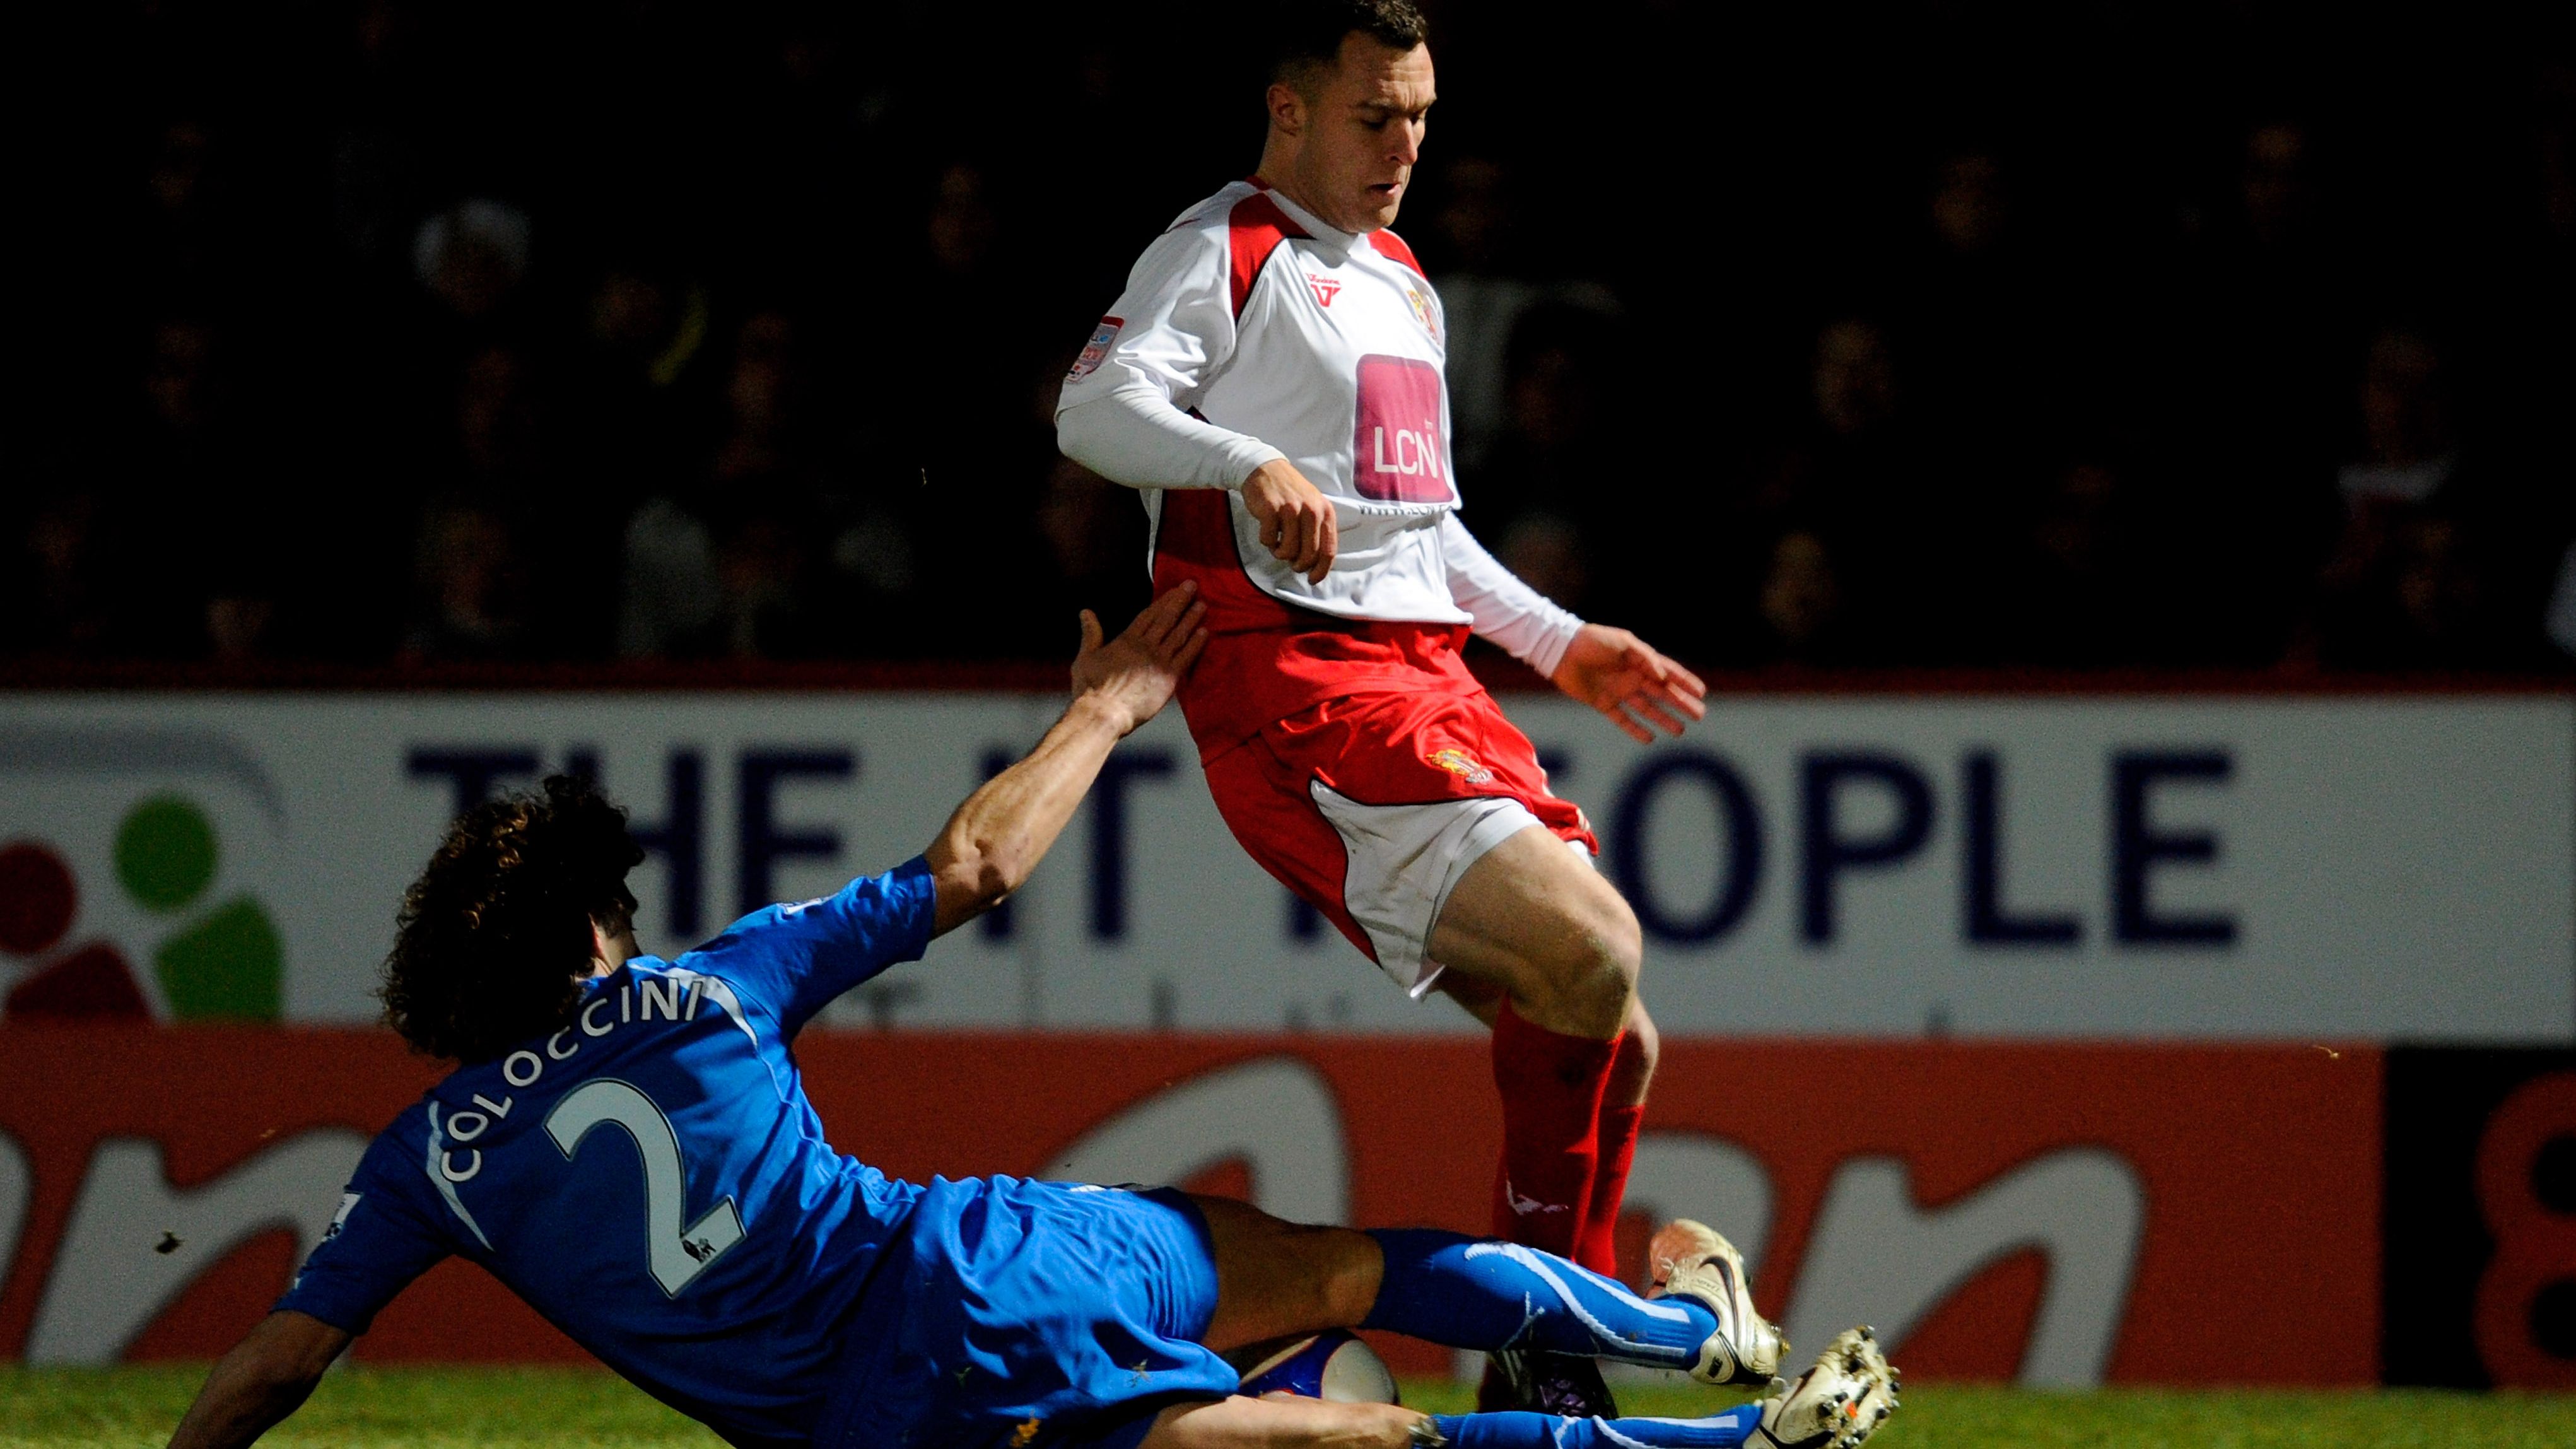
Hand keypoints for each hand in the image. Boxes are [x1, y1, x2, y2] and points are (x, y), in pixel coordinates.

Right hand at [1071, 581, 1208, 734]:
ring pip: (1179, 634)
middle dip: (1180, 601)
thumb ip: (1091, 633)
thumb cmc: (1090, 688)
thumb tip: (1086, 612)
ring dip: (1192, 618)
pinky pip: (1187, 657)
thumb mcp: (1086, 656)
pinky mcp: (1169, 679)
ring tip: (1202, 605)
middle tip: (1193, 586)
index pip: (1149, 614)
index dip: (1163, 600)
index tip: (1174, 590)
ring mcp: (1159, 662)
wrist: (1103, 713)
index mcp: (1127, 640)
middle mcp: (1145, 646)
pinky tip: (1205, 632)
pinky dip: (1196, 644)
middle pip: (1167, 619)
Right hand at [1241, 459, 1338, 582]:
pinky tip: (1267, 532)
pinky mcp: (1271, 509)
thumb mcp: (1311, 507)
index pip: (1328, 550)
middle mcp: (1311, 510)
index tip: (1312, 580)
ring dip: (1280, 553)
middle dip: (1299, 565)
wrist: (1265, 469)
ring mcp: (1291, 509)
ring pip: (1288, 550)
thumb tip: (1314, 565)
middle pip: (1309, 554)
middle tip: (1292, 563)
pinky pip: (1269, 539)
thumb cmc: (1289, 494)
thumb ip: (1316, 532)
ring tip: (1277, 545)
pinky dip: (1267, 541)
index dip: (1321, 570)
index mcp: (1325, 511)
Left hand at [1550, 623, 1707, 743]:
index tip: (1702, 692)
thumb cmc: (1592, 641)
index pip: (1669, 673)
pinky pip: (1623, 719)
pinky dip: (1635, 729)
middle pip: (1663, 693)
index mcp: (1640, 660)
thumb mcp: (1622, 643)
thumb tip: (1663, 675)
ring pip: (1647, 708)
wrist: (1560, 650)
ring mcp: (1619, 691)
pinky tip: (1650, 738)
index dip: (1685, 682)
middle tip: (1700, 715)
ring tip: (1680, 731)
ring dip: (1664, 719)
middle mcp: (1633, 676)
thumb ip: (1644, 658)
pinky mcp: (1603, 702)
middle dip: (1681, 704)